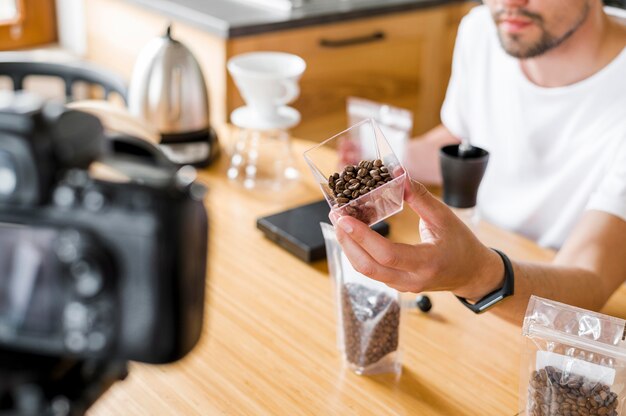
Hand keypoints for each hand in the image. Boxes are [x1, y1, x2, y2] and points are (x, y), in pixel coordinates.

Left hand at [332, 178, 503, 299]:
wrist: (471, 273)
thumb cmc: (461, 244)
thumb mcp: (445, 216)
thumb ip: (420, 197)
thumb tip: (397, 174)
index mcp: (427, 262)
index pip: (387, 253)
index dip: (362, 236)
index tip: (344, 218)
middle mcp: (411, 279)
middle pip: (368, 266)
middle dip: (346, 240)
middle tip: (335, 215)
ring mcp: (402, 285)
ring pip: (366, 270)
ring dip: (348, 246)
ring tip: (339, 222)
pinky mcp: (396, 284)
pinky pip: (371, 269)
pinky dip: (358, 251)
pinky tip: (352, 234)